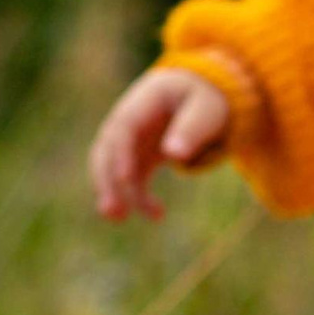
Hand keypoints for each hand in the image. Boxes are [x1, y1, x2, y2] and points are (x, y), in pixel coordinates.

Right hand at [88, 68, 231, 221]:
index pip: (124, 127)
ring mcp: (130, 138)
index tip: (126, 178)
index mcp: (145, 100)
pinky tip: (156, 214)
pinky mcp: (137, 155)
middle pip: (108, 148)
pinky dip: (136, 196)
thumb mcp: (206, 109)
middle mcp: (129, 118)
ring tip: (118, 218)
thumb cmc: (206, 99)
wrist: (202, 95)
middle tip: (113, 209)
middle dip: (107, 178)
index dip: (121, 152)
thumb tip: (173, 154)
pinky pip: (130, 179)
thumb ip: (191, 128)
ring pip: (111, 166)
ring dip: (112, 192)